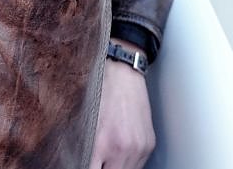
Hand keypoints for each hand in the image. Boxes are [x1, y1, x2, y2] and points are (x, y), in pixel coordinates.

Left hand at [90, 44, 154, 168]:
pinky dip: (127, 163)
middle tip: (98, 160)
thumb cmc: (100, 92)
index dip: (87, 168)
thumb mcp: (84, 124)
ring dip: (116, 167)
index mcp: (101, 144)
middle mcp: (123, 149)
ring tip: (108, 156)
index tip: (87, 164)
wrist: (123, 72)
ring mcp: (139, 148)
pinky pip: (138, 165)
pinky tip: (119, 152)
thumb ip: (85, 151)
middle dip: (104, 168)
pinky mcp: (149, 144)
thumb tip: (83, 163)